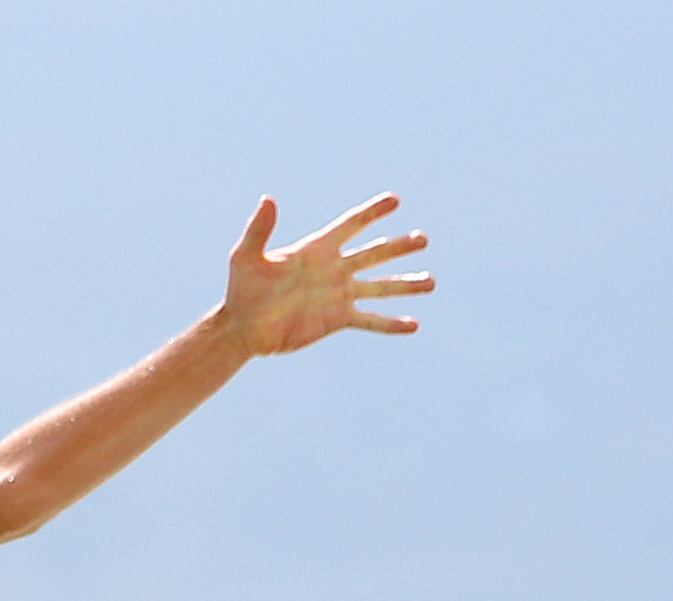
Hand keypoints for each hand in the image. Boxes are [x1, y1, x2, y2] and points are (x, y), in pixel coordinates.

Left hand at [222, 193, 433, 356]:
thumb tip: (268, 198)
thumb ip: (259, 229)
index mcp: (316, 250)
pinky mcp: (337, 319)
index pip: (350, 225)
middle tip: (423, 239)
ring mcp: (338, 295)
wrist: (242, 329)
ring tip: (431, 282)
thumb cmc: (241, 290)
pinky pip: (370, 320)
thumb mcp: (246, 257)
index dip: (371, 213)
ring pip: (379, 286)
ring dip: (405, 284)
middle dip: (398, 246)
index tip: (394, 200)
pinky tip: (413, 325)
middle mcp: (333, 269)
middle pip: (374, 253)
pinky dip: (391, 323)